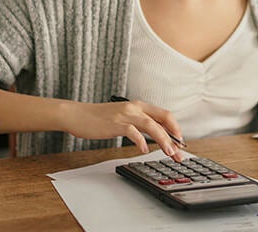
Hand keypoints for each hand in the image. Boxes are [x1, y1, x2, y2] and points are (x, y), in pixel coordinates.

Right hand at [60, 100, 183, 160]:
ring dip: (163, 139)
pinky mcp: (116, 123)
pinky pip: (132, 132)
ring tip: (169, 152)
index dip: (175, 128)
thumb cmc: (100, 118)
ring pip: (151, 125)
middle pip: (163, 118)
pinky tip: (144, 150)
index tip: (180, 141)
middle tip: (179, 150)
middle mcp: (135, 108)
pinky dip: (140, 141)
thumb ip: (139, 123)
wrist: (77, 114)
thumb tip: (156, 134)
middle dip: (174, 135)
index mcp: (139, 106)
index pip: (165, 114)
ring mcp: (125, 115)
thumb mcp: (124, 117)